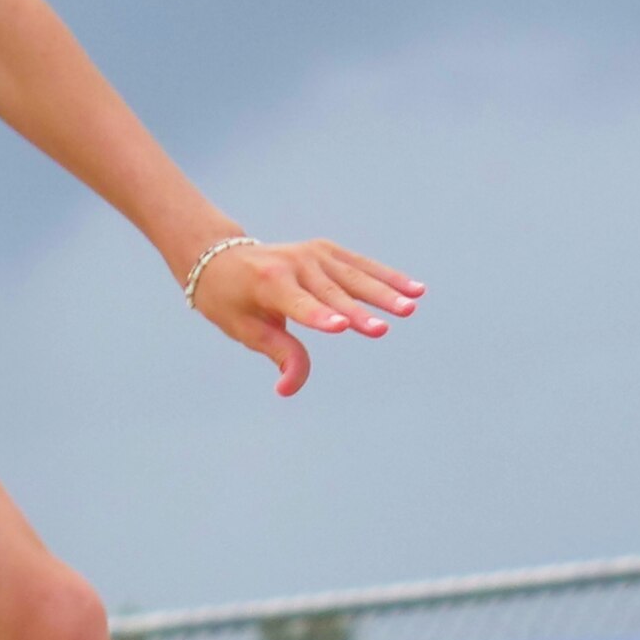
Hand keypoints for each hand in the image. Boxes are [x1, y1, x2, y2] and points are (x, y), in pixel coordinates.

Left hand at [188, 234, 422, 397]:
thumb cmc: (232, 301)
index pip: (300, 304)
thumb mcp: (246, 330)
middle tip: (384, 329)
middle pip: (333, 292)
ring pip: (355, 277)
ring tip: (412, 306)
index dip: (320, 317)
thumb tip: (288, 389)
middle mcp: (295, 263)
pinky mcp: (328, 250)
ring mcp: (314, 253)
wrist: (223, 257)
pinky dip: (388, 277)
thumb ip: (278, 354)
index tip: (342, 328)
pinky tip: (416, 289)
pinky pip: (362, 266)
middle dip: (360, 312)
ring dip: (385, 292)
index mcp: (269, 282)